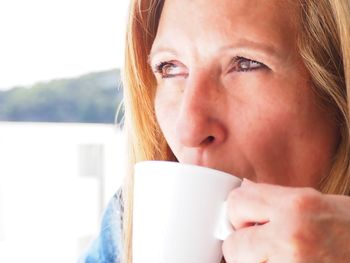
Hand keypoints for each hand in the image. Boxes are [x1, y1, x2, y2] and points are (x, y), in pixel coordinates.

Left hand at [222, 179, 349, 262]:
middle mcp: (291, 238)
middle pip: (234, 244)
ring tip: (283, 256)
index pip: (237, 203)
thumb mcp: (315, 201)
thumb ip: (274, 198)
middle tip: (265, 243)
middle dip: (244, 243)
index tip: (247, 219)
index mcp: (296, 207)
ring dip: (254, 262)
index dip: (239, 211)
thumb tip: (241, 194)